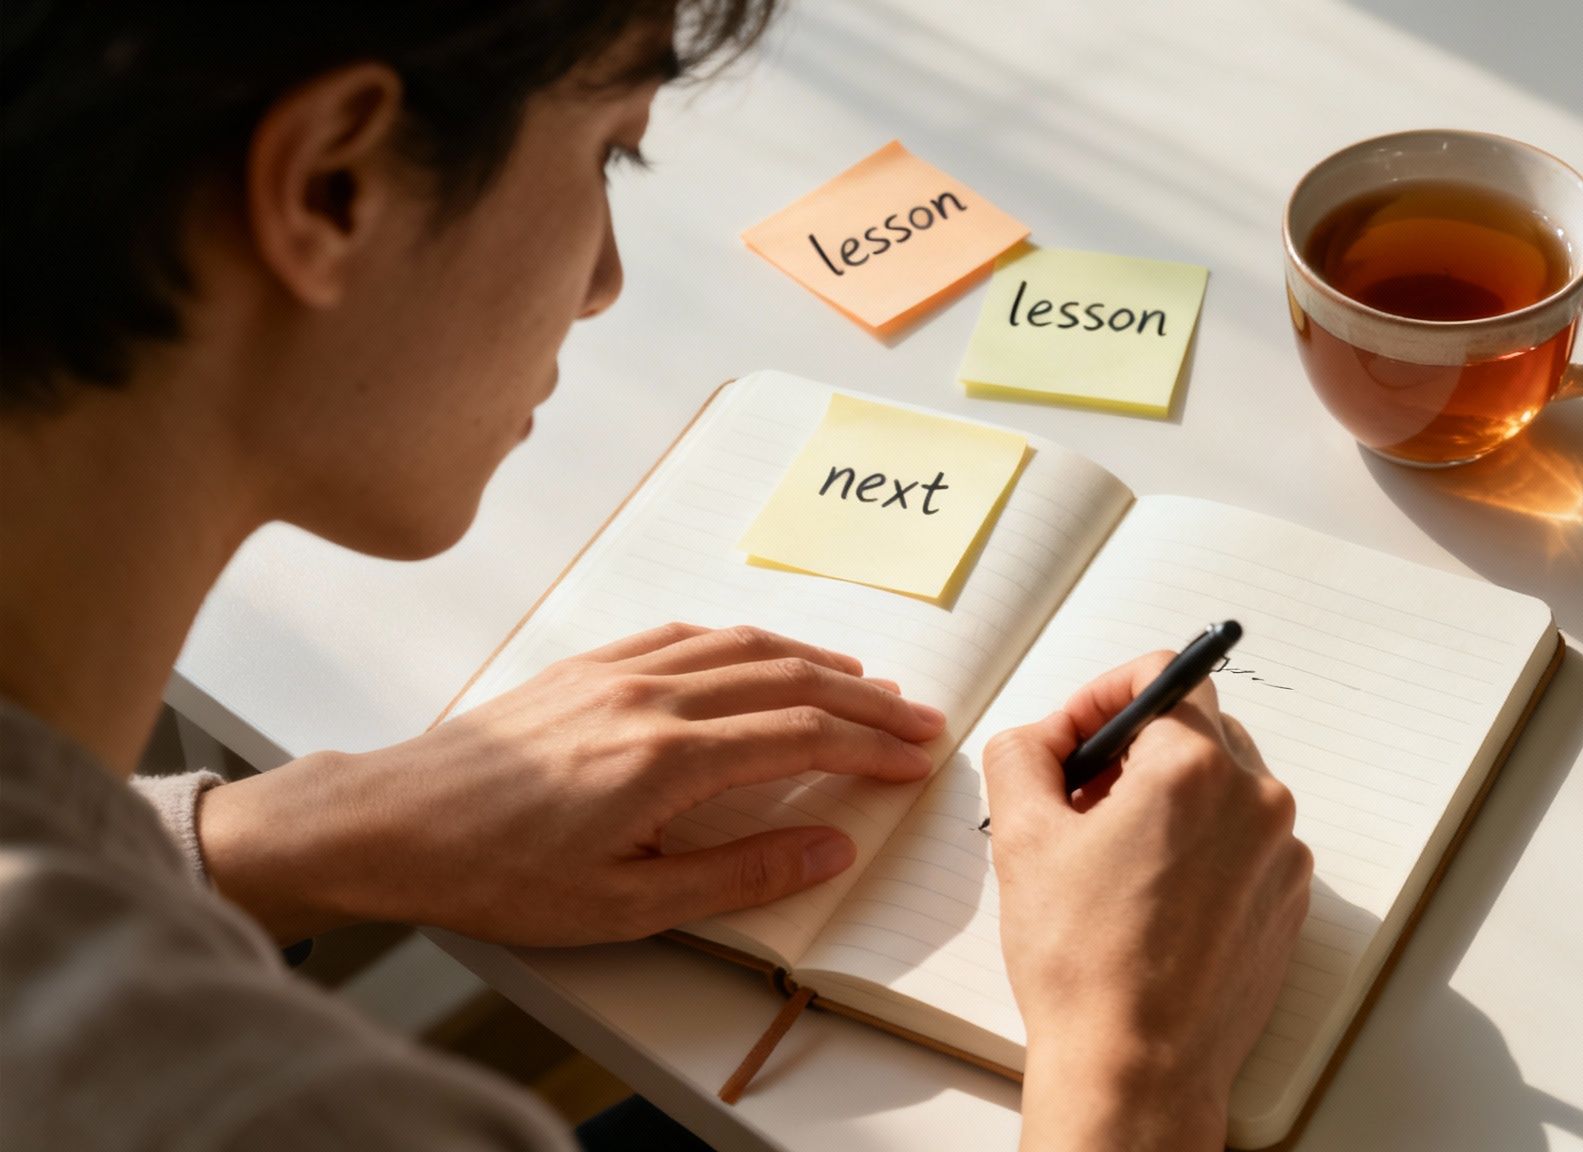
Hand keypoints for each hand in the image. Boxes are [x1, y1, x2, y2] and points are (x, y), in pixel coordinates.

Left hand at [197, 623, 944, 944]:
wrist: (391, 823)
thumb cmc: (496, 874)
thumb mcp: (625, 906)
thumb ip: (739, 877)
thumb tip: (829, 847)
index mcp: (667, 760)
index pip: (802, 738)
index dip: (871, 748)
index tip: (915, 760)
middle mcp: (651, 698)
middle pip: (789, 680)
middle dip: (865, 699)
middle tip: (918, 717)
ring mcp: (617, 671)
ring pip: (744, 646)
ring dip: (816, 659)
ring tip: (865, 680)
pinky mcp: (587, 664)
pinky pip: (687, 634)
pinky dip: (745, 640)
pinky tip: (764, 652)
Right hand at [985, 654, 1311, 1151]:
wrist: (1135, 1068)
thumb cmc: (1084, 963)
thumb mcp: (1021, 837)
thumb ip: (1023, 753)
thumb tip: (1041, 738)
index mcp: (1196, 768)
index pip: (1164, 674)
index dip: (1104, 694)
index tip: (1076, 735)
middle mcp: (1257, 800)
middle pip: (1196, 728)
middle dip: (1134, 748)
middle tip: (1081, 798)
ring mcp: (1282, 854)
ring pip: (1223, 787)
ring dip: (1168, 798)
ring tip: (1113, 856)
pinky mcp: (1288, 901)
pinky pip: (1244, 842)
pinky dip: (1201, 847)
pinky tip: (1151, 896)